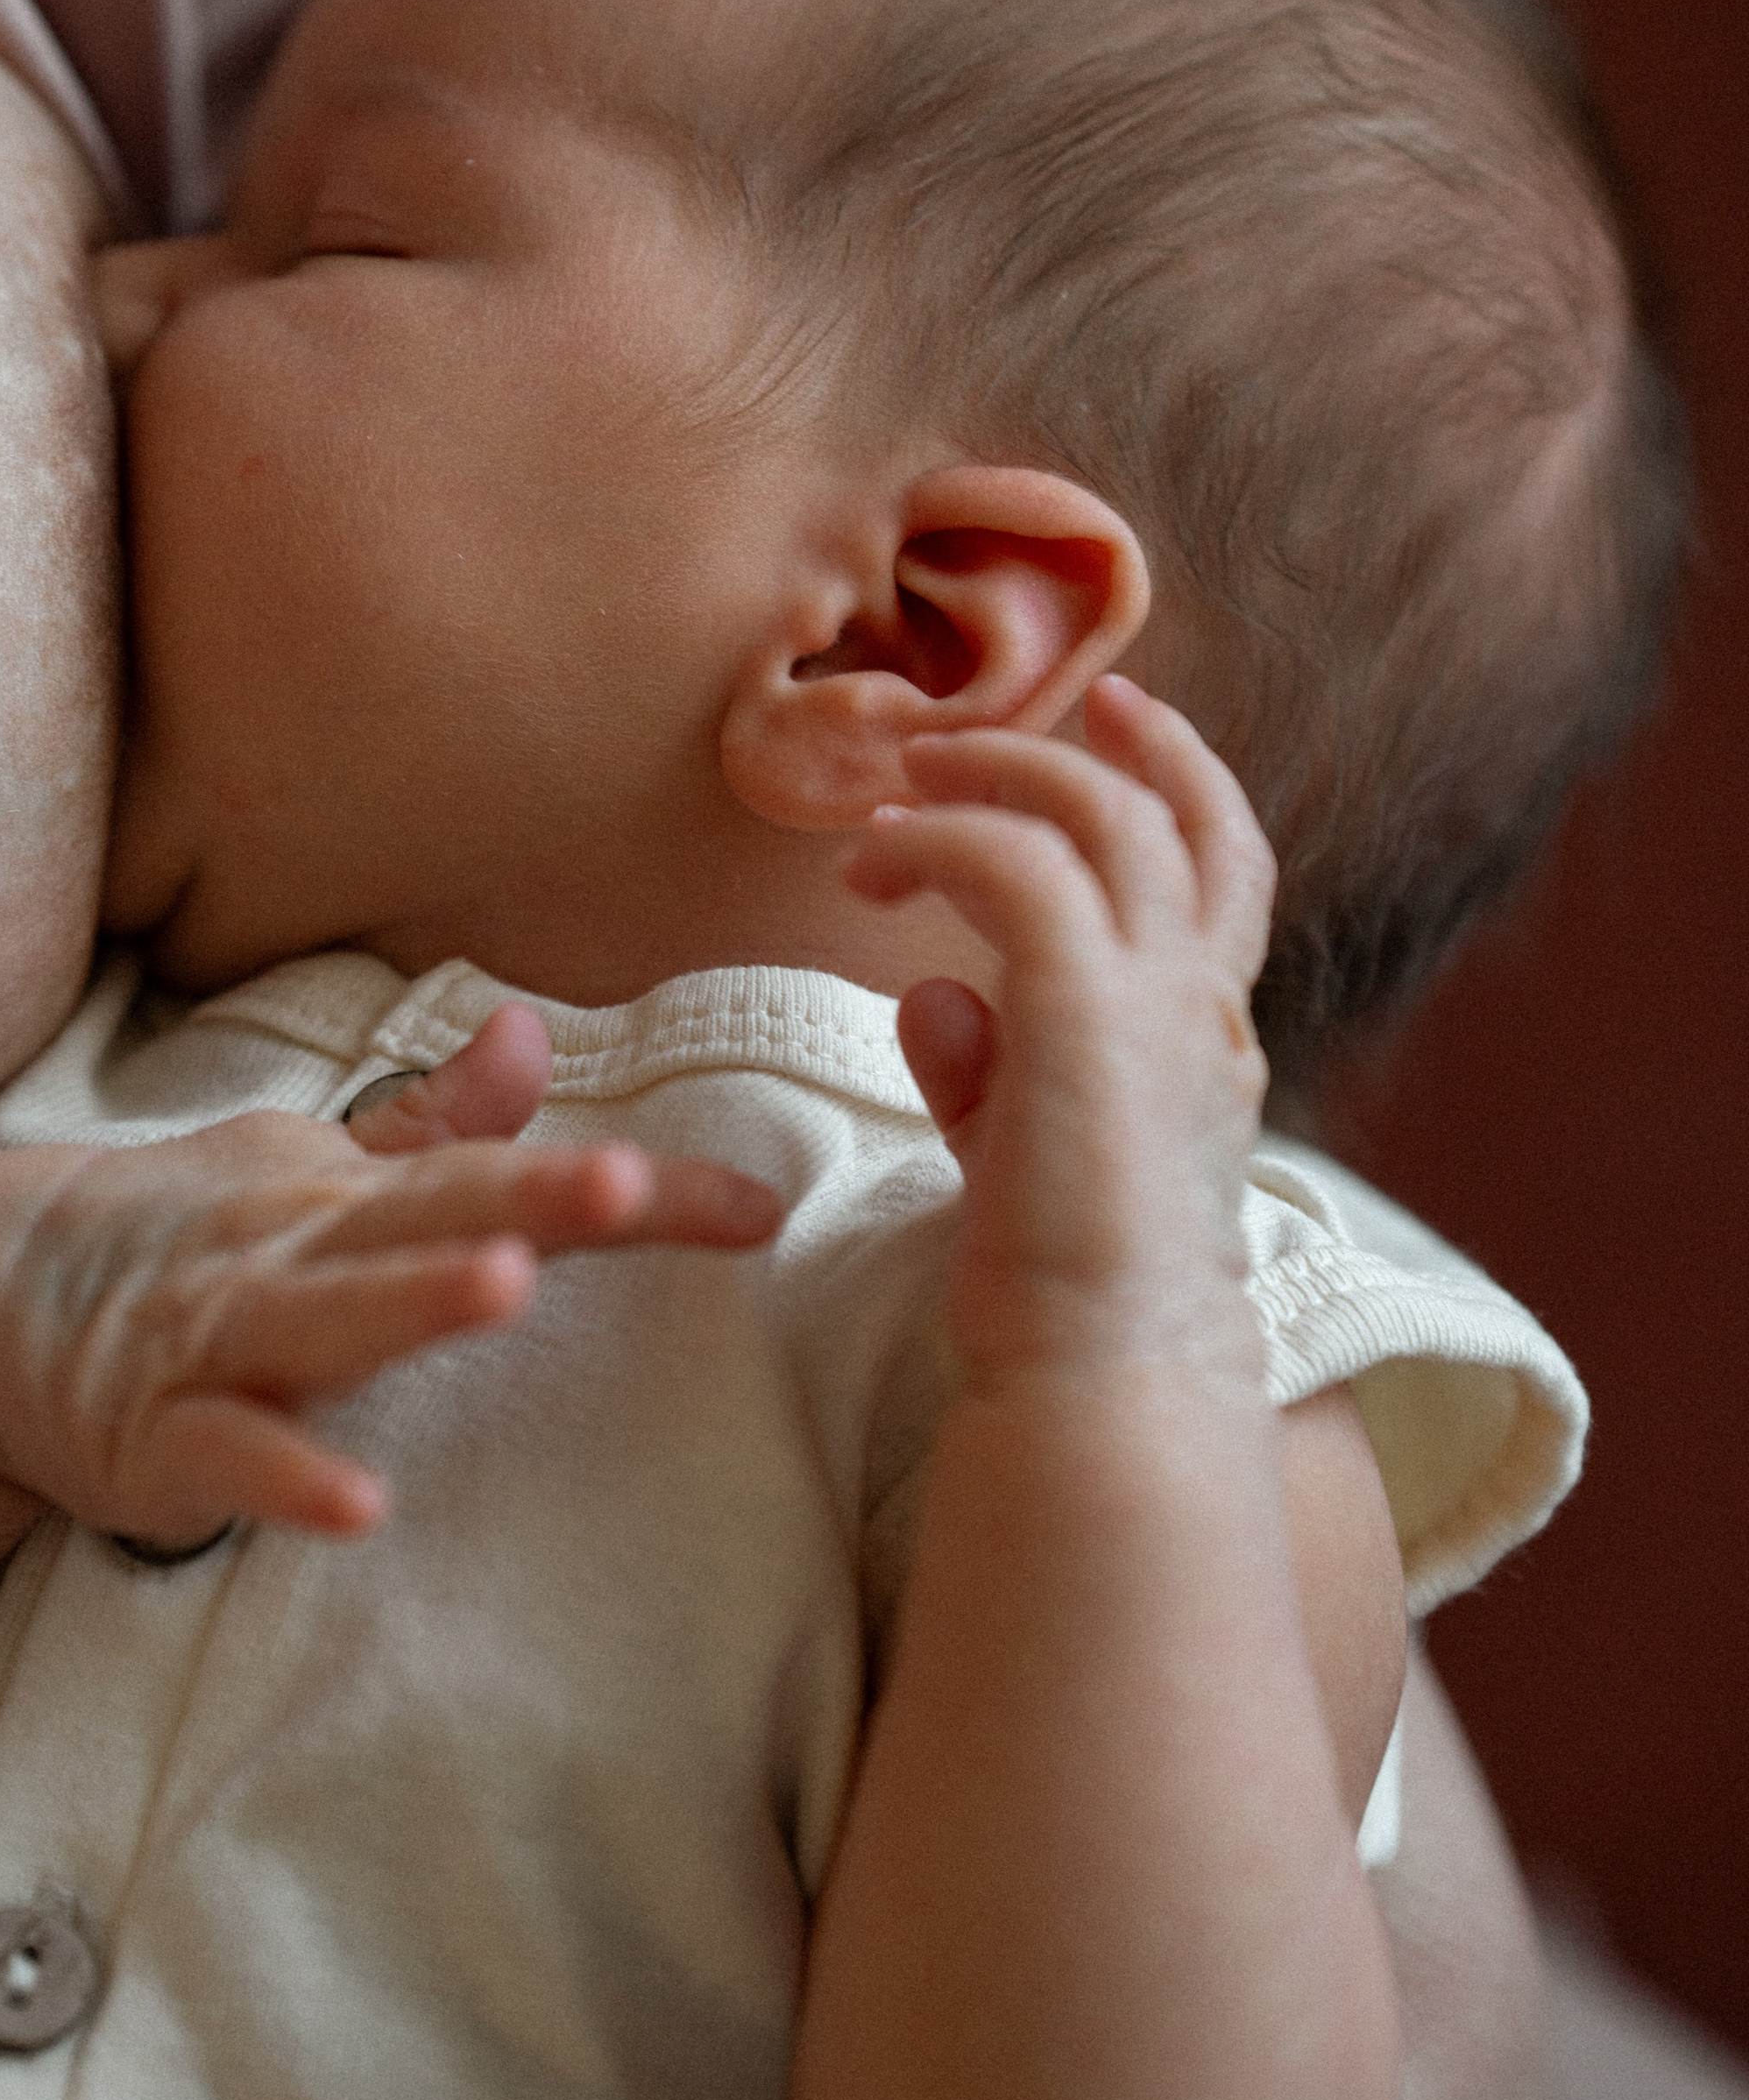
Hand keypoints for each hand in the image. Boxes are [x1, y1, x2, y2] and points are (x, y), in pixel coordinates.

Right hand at [0, 1007, 779, 1545]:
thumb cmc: (183, 1237)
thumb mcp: (312, 1173)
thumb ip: (434, 1126)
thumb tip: (533, 1030)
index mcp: (353, 1194)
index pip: (512, 1179)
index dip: (639, 1195)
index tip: (766, 1205)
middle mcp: (301, 1249)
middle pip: (433, 1216)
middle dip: (539, 1199)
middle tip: (640, 1180)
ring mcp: (225, 1337)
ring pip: (330, 1314)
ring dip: (414, 1299)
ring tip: (504, 1285)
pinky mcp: (158, 1435)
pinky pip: (231, 1456)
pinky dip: (289, 1477)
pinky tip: (359, 1507)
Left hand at [843, 674, 1274, 1385]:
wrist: (1104, 1379)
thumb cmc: (1065, 1295)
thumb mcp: (1024, 1157)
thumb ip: (988, 1073)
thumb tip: (930, 998)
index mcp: (1208, 1039)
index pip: (1225, 871)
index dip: (1183, 778)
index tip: (1120, 720)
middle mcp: (1205, 1005)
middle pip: (1185, 821)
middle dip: (1098, 747)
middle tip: (981, 721)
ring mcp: (1159, 1003)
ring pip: (1100, 817)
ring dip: (995, 778)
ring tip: (900, 786)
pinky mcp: (1084, 1009)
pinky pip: (1013, 862)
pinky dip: (941, 838)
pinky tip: (874, 864)